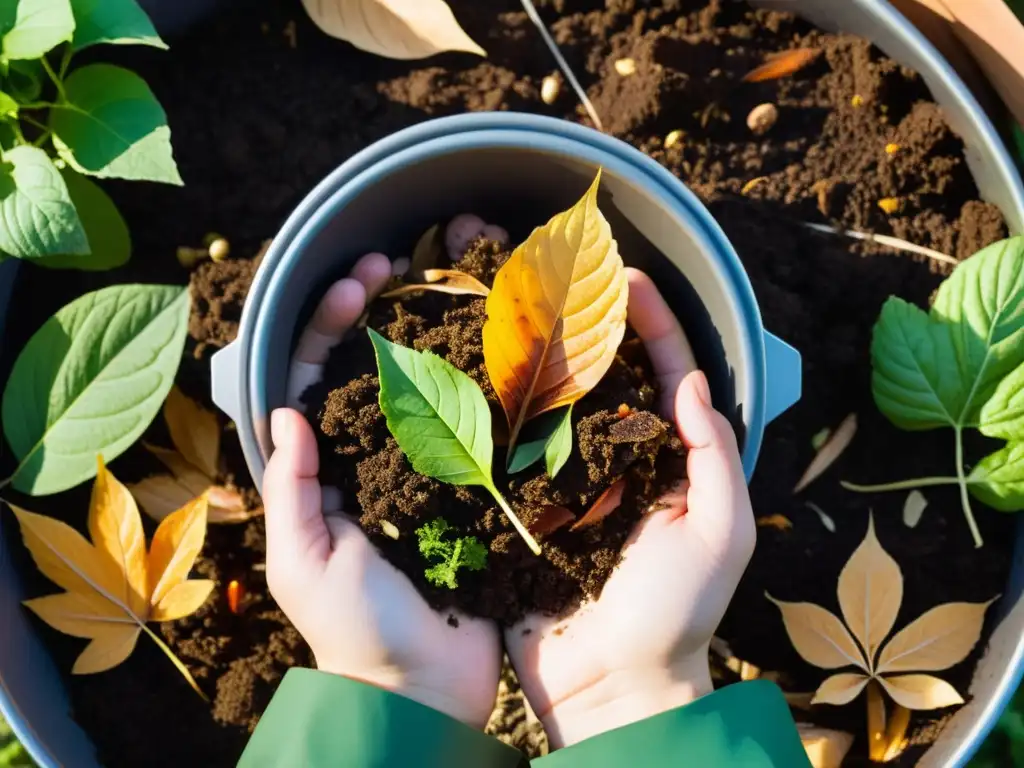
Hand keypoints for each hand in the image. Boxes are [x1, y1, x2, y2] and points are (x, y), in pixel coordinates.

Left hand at [263, 251, 501, 727]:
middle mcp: (371, 461)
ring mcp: (424, 471)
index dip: (330, 328)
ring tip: (444, 283)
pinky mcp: (470, 489)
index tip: (356, 283)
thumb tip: (288, 409)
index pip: (318, 382)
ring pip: (423, 386)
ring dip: (429, 334)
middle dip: (375, 312)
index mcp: (324, 474)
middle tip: (394, 262)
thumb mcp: (305, 563)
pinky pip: (471, 427)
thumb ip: (292, 490)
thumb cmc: (355, 630)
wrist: (424, 687)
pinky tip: (494, 349)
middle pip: (370, 369)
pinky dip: (479, 385)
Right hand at [505, 269, 756, 747]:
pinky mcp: (522, 510)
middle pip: (602, 376)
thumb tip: (691, 385)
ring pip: (551, 404)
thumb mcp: (718, 533)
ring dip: (535, 357)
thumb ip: (711, 457)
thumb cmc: (677, 614)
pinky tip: (473, 376)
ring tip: (511, 308)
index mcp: (667, 460)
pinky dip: (494, 415)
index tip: (626, 276)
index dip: (650, 323)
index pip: (664, 374)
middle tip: (554, 276)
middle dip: (584, 324)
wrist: (612, 688)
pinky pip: (509, 454)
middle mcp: (615, 461)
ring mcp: (565, 483)